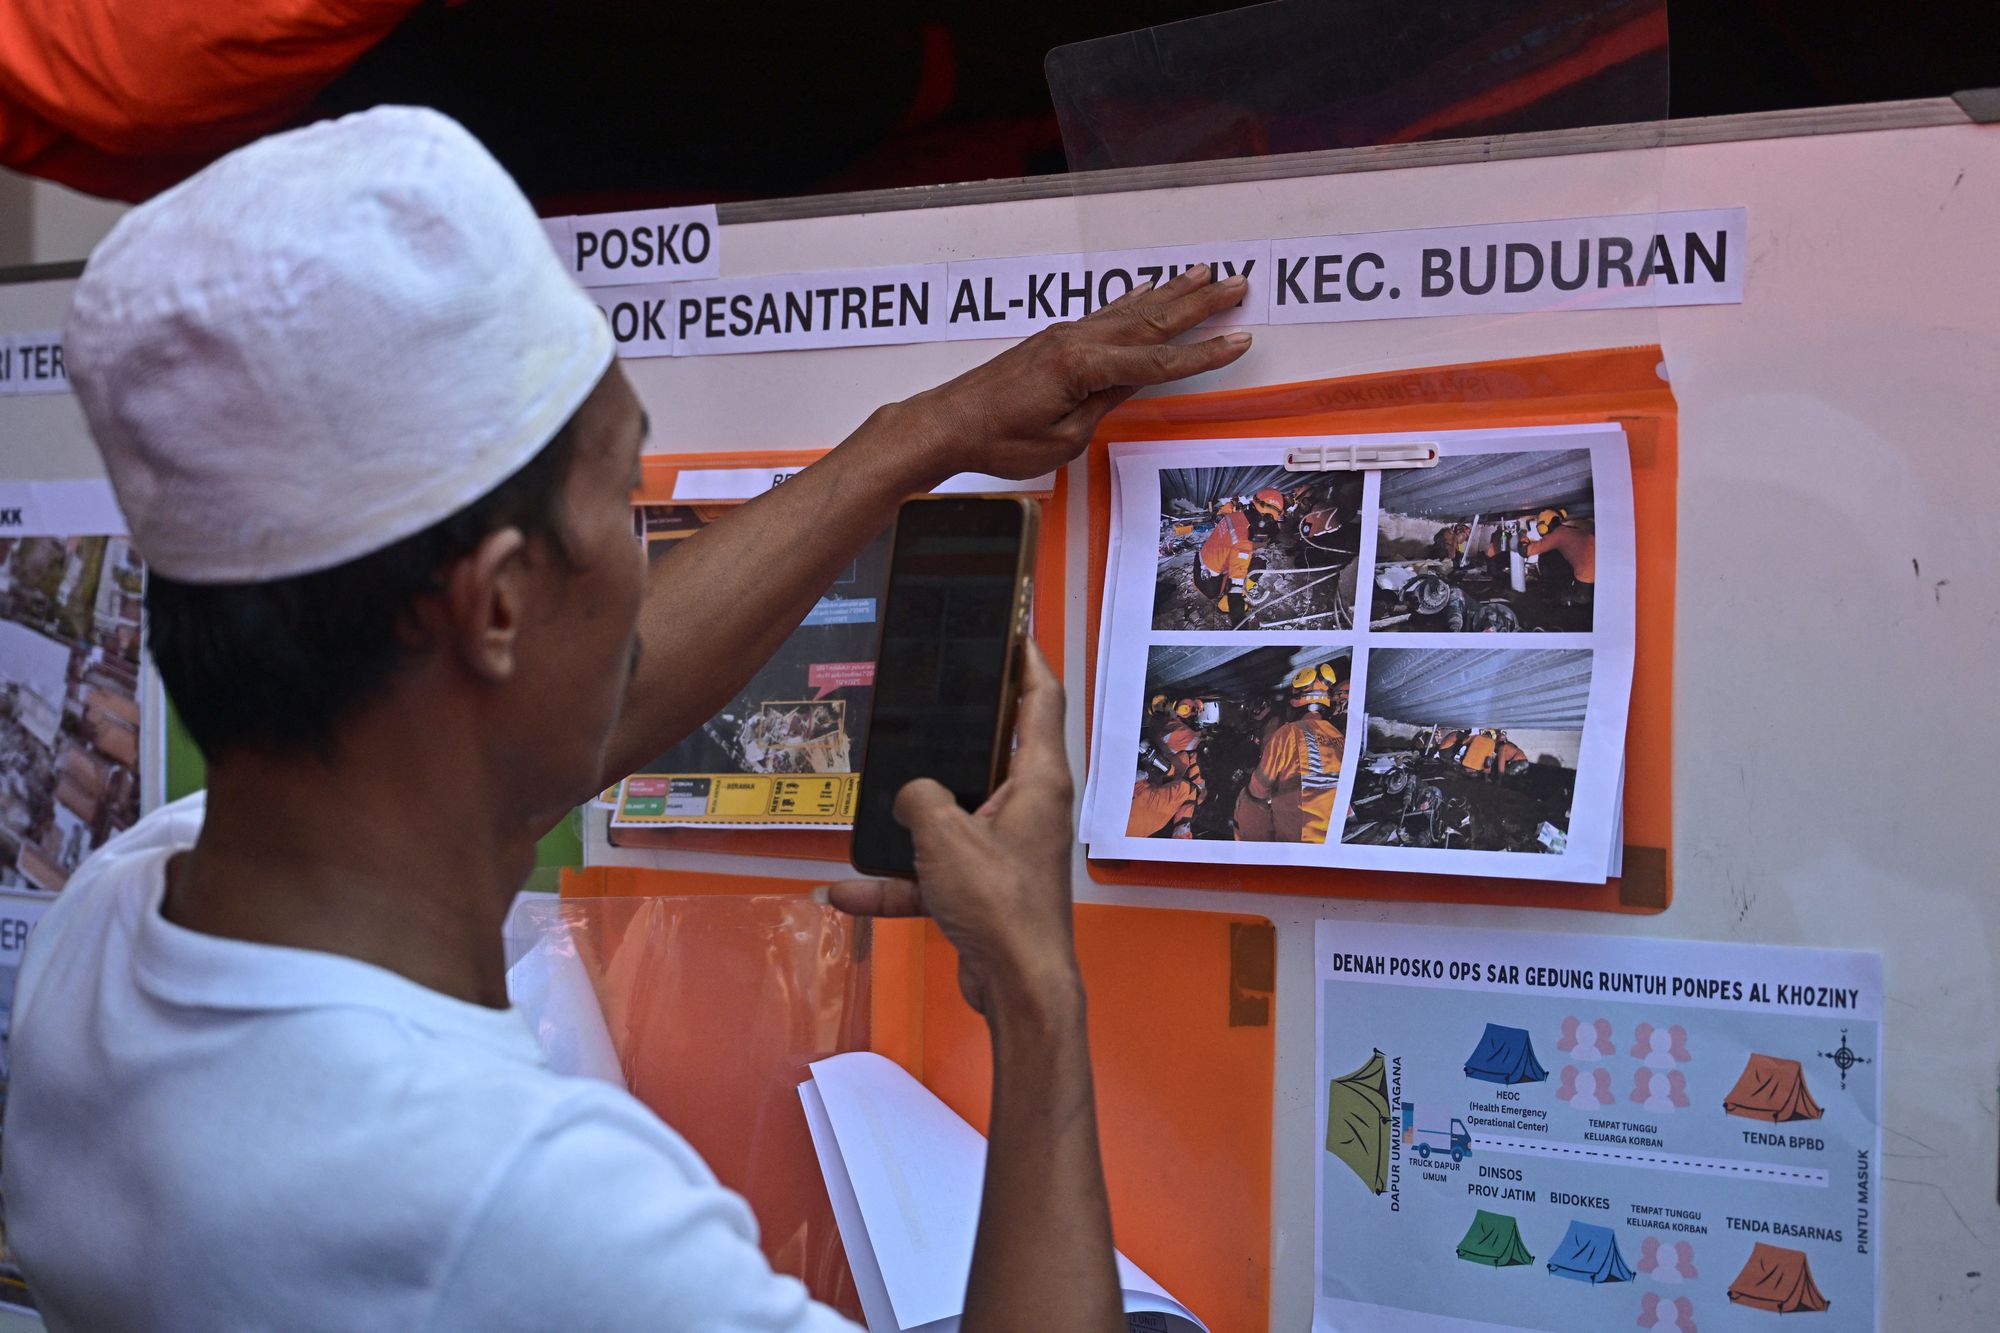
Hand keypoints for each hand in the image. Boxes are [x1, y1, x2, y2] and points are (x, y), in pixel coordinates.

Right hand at [822, 643, 1077, 1015]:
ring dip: (914, 815)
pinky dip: (895, 883)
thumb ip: (919, 798)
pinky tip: (843, 893)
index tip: (1011, 624)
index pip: (1041, 697)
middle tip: (927, 693)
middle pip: (997, 748)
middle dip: (961, 726)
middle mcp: (1029, 807)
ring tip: (875, 794)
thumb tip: (912, 795)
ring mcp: (1007, 850)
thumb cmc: (999, 901)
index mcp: (1038, 779)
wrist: (1018, 988)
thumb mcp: (945, 834)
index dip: (1027, 656)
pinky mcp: (984, 891)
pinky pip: (933, 874)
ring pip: (956, 815)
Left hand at [902, 264, 1252, 481]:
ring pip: (1130, 310)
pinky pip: (1105, 314)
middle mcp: (1076, 341)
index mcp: (1082, 368)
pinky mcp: (1054, 340)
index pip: (1158, 362)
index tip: (1239, 339)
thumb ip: (1101, 406)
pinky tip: (1147, 290)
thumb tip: (1129, 384)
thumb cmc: (998, 439)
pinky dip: (1133, 300)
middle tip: (1238, 285)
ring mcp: (1064, 335)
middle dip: (1199, 304)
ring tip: (1206, 275)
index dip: (1203, 354)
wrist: (947, 424)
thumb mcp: (1063, 439)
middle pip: (1151, 321)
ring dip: (1171, 293)